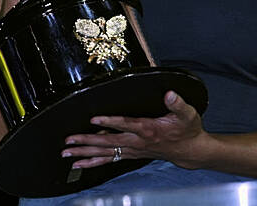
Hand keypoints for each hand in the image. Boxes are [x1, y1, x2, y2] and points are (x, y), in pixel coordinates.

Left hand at [61, 91, 206, 169]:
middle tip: (69, 141)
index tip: (94, 119)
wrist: (189, 150)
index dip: (110, 122)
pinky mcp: (131, 154)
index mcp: (148, 129)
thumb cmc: (187, 130)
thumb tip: (169, 94)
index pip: (126, 125)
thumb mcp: (187, 114)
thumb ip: (178, 103)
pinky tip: (80, 163)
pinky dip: (93, 162)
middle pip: (108, 142)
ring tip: (67, 154)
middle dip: (87, 141)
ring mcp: (133, 150)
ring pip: (105, 153)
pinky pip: (110, 160)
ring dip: (85, 153)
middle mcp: (138, 142)